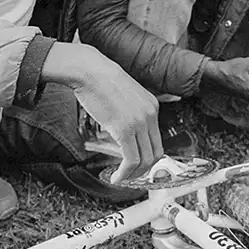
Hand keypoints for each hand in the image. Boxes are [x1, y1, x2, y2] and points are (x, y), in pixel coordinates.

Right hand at [41, 43, 161, 182]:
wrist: (90, 71)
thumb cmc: (102, 81)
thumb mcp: (126, 96)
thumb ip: (131, 112)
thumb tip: (126, 132)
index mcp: (152, 106)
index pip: (157, 140)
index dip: (148, 158)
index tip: (137, 165)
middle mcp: (150, 115)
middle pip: (156, 153)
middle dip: (143, 170)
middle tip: (129, 176)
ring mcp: (139, 122)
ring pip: (145, 160)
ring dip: (133, 174)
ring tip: (121, 178)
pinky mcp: (124, 128)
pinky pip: (131, 159)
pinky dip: (125, 173)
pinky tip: (116, 177)